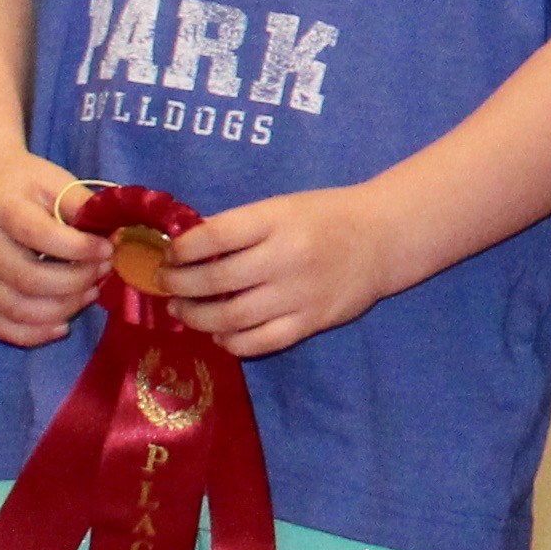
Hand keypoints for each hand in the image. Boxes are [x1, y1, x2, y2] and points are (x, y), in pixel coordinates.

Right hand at [0, 155, 112, 344]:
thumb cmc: (25, 185)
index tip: (108, 248)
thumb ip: (83, 206)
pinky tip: (62, 325)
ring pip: (16, 309)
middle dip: (77, 281)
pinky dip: (32, 334)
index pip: (41, 236)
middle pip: (29, 279)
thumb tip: (116, 234)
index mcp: (2, 210)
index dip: (80, 249)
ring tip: (90, 292)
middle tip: (104, 270)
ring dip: (63, 308)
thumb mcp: (56, 181)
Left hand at [149, 184, 407, 358]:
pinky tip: (220, 333)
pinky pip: (260, 342)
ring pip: (231, 316)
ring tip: (182, 311)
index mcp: (277, 220)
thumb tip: (188, 249)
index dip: (182, 249)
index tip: (168, 254)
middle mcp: (286, 257)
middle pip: (216, 279)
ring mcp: (299, 294)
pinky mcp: (311, 321)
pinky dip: (231, 341)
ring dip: (196, 316)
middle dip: (178, 285)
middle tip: (166, 284)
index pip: (214, 236)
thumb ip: (241, 227)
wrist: (385, 238)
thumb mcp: (283, 208)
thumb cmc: (326, 217)